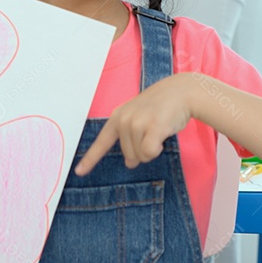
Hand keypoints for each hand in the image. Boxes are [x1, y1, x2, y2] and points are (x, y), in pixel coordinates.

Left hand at [75, 74, 194, 175]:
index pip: (101, 141)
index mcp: (118, 116)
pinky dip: (158, 149)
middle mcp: (124, 119)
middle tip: (153, 131)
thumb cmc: (162, 105)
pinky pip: (150, 152)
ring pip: (141, 156)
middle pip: (129, 156)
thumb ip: (130, 139)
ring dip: (153, 149)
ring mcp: (137, 122)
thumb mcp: (140, 117)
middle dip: (143, 151)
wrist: (182, 91)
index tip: (79, 171)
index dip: (90, 159)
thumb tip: (130, 163)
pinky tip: (163, 134)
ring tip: (159, 129)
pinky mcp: (152, 127)